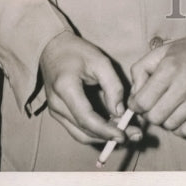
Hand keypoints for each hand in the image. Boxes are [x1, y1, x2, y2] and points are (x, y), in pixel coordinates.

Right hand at [39, 30, 142, 145]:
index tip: (124, 135)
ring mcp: (55, 112)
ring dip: (102, 137)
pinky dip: (94, 131)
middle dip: (108, 137)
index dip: (106, 130)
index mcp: (65, 88)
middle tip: (132, 135)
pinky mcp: (58, 114)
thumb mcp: (100, 61)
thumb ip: (112, 85)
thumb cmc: (77, 51)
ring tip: (125, 133)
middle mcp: (57, 105)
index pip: (86, 118)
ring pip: (80, 134)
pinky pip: (77, 129)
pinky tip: (111, 127)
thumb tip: (120, 111)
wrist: (52, 48)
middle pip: (84, 131)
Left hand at [128, 31, 185, 136]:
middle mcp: (184, 84)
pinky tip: (181, 114)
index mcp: (169, 68)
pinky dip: (180, 127)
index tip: (139, 102)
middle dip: (150, 113)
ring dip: (166, 119)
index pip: (142, 102)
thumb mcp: (162, 51)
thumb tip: (134, 96)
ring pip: (169, 126)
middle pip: (154, 117)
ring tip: (171, 106)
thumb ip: (141, 70)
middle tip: (155, 104)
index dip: (136, 105)